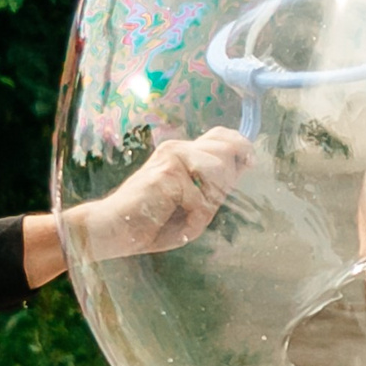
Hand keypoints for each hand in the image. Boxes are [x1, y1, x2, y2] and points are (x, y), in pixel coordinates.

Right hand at [68, 127, 253, 263]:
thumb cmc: (154, 221)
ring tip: (189, 216)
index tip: (250, 161)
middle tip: (205, 205)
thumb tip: (244, 166)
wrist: (116, 229)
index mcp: (184, 153)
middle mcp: (179, 149)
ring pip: (218, 171)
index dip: (241, 146)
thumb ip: (216, 186)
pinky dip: (195, 217)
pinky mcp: (168, 172)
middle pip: (226, 149)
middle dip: (228, 179)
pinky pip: (201, 199)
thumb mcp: (195, 204)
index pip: (221, 135)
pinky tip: (178, 223)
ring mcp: (173, 158)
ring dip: (209, 203)